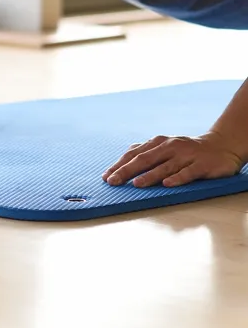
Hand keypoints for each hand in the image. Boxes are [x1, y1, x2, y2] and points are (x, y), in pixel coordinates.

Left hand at [102, 131, 243, 187]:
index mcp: (158, 143)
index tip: (106, 176)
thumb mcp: (164, 147)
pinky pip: (187, 172)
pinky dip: (177, 178)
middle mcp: (169, 147)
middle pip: (144, 159)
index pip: (134, 154)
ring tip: (136, 184)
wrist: (220, 146)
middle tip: (113, 181)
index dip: (119, 165)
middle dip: (127, 171)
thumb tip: (123, 161)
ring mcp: (185, 155)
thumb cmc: (186, 150)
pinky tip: (167, 184)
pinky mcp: (201, 165)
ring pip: (164, 166)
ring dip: (149, 176)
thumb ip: (146, 152)